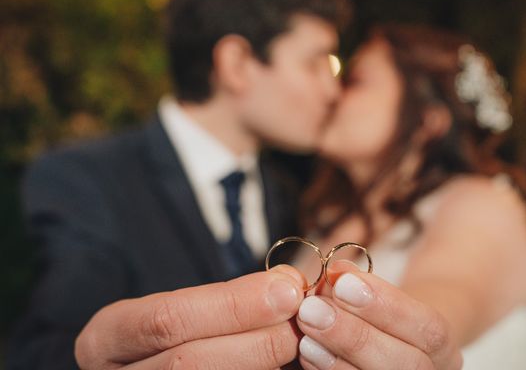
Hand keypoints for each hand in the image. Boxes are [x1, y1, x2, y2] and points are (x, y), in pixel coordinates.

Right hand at [75, 265, 305, 368]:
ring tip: (301, 338)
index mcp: (105, 339)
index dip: (233, 304)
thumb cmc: (169, 338)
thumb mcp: (176, 312)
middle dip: (257, 338)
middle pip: (189, 362)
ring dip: (264, 362)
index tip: (287, 287)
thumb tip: (288, 281)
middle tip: (304, 315)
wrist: (151, 367)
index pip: (167, 319)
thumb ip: (224, 300)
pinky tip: (285, 363)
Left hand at [295, 261, 462, 369]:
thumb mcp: (378, 294)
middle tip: (313, 308)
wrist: (391, 340)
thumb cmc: (380, 313)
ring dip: (335, 354)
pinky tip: (305, 348)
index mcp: (443, 346)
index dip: (388, 305)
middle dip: (355, 334)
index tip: (343, 281)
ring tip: (305, 325)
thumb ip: (358, 282)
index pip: (429, 328)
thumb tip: (335, 273)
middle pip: (406, 364)